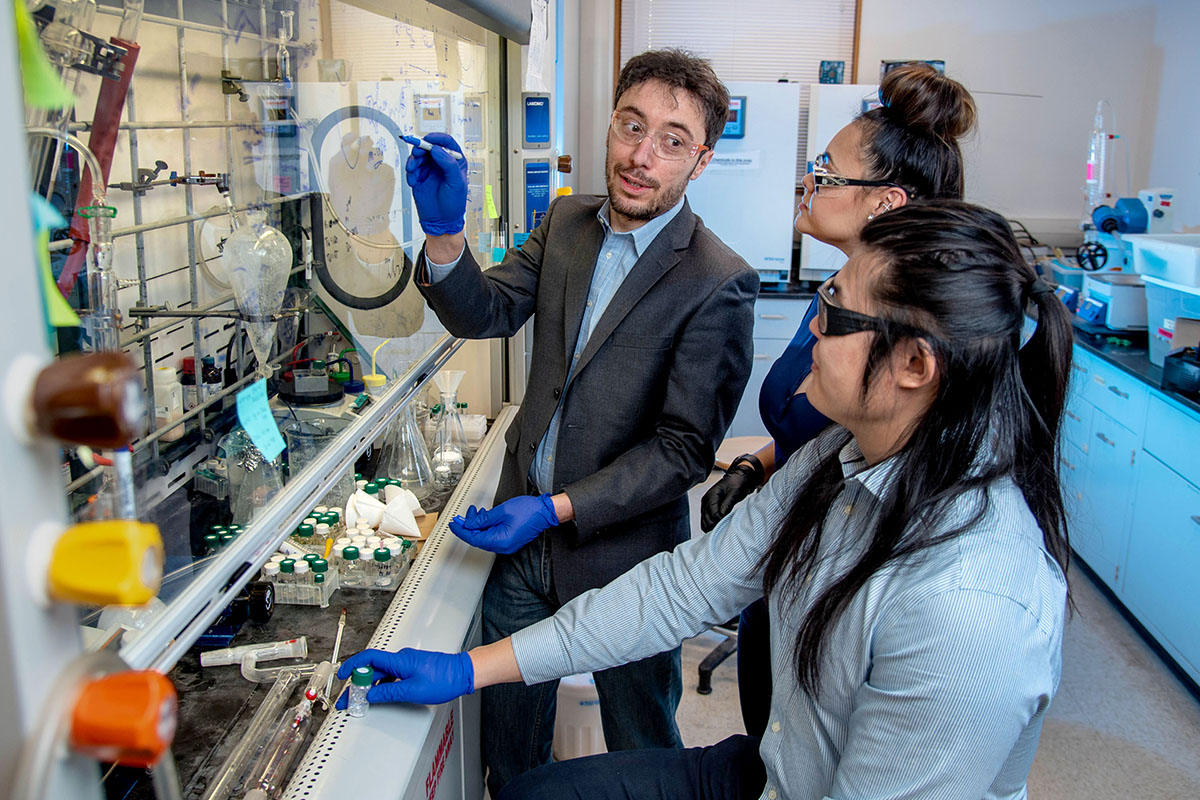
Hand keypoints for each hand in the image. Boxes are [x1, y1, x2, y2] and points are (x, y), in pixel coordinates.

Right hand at [334, 648, 473, 707]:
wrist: (463, 673)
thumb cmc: (443, 679)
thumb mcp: (412, 691)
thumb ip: (388, 694)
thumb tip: (370, 696)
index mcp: (398, 661)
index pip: (368, 659)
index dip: (352, 666)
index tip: (342, 675)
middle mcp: (401, 659)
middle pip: (372, 669)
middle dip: (358, 683)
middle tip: (349, 698)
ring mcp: (406, 664)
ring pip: (382, 674)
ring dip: (370, 686)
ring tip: (362, 700)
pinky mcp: (412, 669)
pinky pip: (391, 676)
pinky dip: (382, 686)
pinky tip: (380, 696)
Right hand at [403, 133, 468, 235]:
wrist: (441, 221)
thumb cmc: (453, 203)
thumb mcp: (456, 182)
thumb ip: (449, 164)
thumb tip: (437, 149)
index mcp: (454, 161)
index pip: (446, 142)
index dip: (437, 138)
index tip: (428, 139)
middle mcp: (441, 162)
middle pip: (429, 146)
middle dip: (421, 148)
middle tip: (417, 153)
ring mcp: (429, 169)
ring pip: (418, 156)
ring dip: (413, 160)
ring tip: (412, 169)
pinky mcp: (419, 177)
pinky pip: (411, 169)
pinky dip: (410, 173)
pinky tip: (413, 181)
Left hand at [449, 494, 558, 554]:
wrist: (544, 512)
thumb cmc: (528, 511)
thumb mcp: (501, 511)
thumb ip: (482, 519)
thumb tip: (469, 524)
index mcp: (500, 541)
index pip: (473, 538)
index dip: (461, 530)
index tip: (454, 524)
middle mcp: (502, 546)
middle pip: (478, 538)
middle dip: (469, 526)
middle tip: (463, 516)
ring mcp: (506, 544)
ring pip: (485, 537)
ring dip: (477, 526)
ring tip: (475, 513)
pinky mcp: (509, 540)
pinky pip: (492, 536)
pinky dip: (486, 527)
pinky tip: (484, 518)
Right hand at [699, 459, 761, 531]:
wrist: (738, 477)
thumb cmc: (737, 483)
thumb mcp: (734, 493)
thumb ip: (727, 505)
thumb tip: (721, 517)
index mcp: (711, 496)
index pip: (712, 515)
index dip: (719, 522)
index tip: (727, 525)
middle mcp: (706, 501)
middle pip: (706, 520)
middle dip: (714, 527)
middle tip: (725, 530)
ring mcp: (706, 505)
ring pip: (705, 522)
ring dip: (712, 527)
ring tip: (723, 530)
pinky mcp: (709, 508)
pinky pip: (707, 520)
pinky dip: (712, 525)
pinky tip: (720, 527)